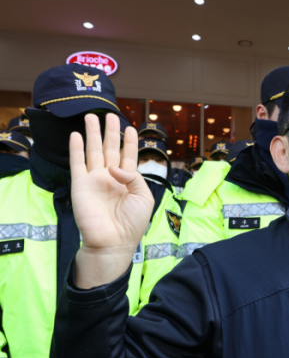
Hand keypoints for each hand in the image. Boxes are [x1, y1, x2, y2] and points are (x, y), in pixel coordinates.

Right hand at [71, 114, 152, 288]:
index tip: (130, 128)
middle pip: (110, 149)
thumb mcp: (144, 197)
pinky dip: (76, 148)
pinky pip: (78, 163)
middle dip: (110, 132)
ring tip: (92, 116)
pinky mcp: (81, 185)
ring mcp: (95, 180)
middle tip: (110, 115)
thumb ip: (134, 177)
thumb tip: (115, 166)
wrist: (113, 242)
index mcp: (129, 181)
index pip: (129, 156)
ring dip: (92, 134)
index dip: (130, 142)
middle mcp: (111, 178)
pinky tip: (76, 135)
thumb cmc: (132, 223)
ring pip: (93, 151)